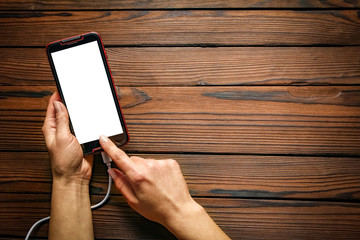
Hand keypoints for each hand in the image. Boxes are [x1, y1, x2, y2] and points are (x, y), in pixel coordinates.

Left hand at [42, 91, 92, 183]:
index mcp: (51, 127)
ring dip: (83, 113)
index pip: (53, 105)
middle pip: (67, 109)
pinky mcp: (82, 138)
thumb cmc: (64, 161)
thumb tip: (58, 103)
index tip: (65, 86)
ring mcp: (72, 133)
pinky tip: (94, 119)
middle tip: (80, 93)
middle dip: (73, 101)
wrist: (75, 175)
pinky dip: (91, 122)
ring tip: (88, 104)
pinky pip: (87, 126)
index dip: (58, 95)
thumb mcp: (62, 137)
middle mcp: (61, 129)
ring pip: (78, 117)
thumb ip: (61, 120)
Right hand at [100, 136, 230, 239]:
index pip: (119, 157)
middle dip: (132, 169)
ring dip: (146, 169)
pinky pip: (158, 162)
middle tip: (139, 183)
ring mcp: (161, 163)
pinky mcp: (171, 162)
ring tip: (153, 184)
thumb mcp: (133, 200)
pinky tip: (161, 181)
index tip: (104, 139)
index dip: (109, 147)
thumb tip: (112, 172)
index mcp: (138, 176)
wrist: (179, 210)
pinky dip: (157, 169)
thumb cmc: (158, 209)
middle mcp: (150, 166)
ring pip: (146, 161)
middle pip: (133, 160)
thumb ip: (121, 183)